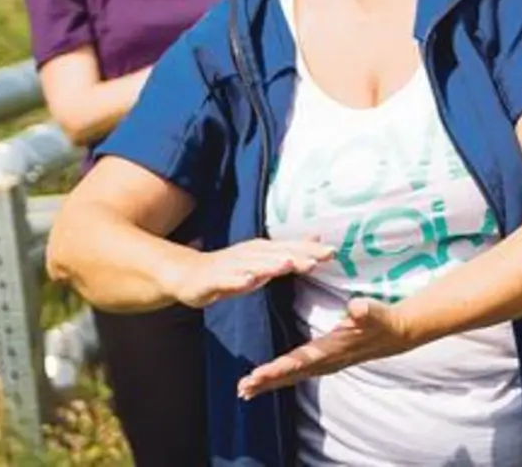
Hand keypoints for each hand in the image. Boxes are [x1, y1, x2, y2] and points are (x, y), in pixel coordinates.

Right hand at [162, 238, 335, 308]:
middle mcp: (249, 254)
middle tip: (320, 258)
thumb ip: (290, 251)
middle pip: (276, 254)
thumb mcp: (264, 259)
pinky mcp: (214, 280)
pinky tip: (248, 281)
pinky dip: (237, 280)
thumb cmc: (231, 268)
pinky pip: (227, 280)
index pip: (290, 250)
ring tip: (288, 265)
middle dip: (298, 255)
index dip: (311, 251)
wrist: (188, 274)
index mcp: (263, 251)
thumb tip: (318, 239)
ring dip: (271, 264)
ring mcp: (231, 266)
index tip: (334, 253)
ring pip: (253, 265)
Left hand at [237, 296, 417, 399]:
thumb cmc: (382, 319)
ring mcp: (325, 363)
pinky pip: (297, 373)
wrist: (397, 333)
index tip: (257, 375)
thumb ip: (365, 311)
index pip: (300, 361)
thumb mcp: (374, 312)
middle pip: (291, 374)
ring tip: (245, 391)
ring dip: (269, 384)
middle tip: (242, 390)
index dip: (278, 369)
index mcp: (331, 349)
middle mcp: (326, 361)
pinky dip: (279, 379)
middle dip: (266, 382)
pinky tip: (265, 382)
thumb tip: (357, 308)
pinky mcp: (325, 361)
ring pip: (292, 376)